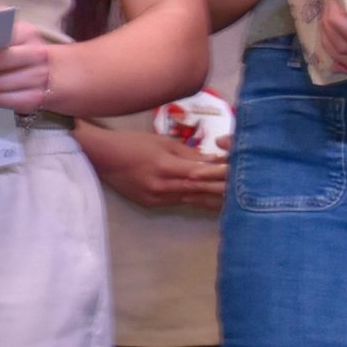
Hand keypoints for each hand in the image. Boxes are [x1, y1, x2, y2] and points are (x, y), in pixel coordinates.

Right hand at [77, 121, 226, 210]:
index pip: (200, 172)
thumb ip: (189, 153)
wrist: (103, 158)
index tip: (239, 174)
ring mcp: (157, 198)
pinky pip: (178, 202)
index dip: (221, 175)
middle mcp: (163, 186)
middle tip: (243, 192)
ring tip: (234, 201)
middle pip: (199, 190)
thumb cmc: (132, 143)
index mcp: (166, 166)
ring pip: (191, 199)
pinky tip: (210, 203)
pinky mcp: (151, 204)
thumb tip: (213, 160)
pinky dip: (195, 200)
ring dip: (212, 199)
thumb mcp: (162, 141)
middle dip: (221, 191)